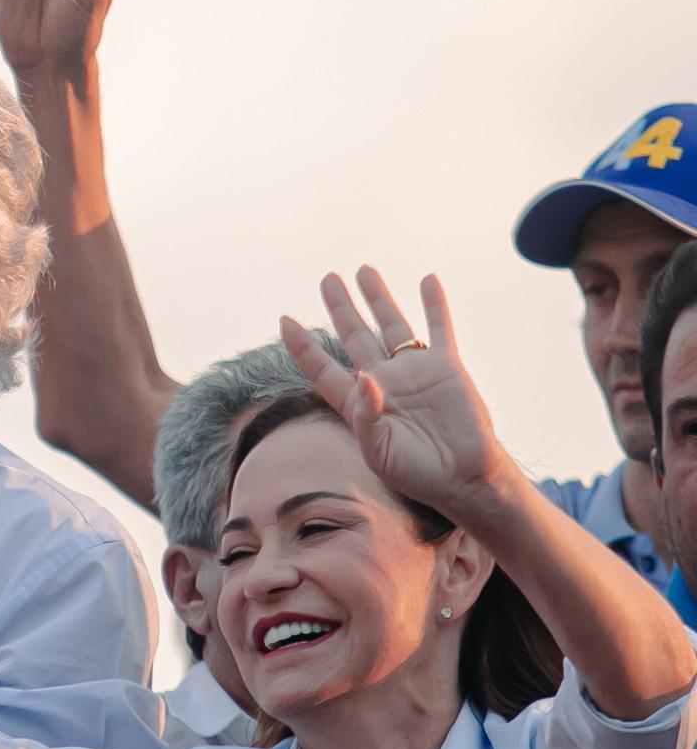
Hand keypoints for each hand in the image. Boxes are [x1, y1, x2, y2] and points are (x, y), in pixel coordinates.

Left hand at [282, 268, 515, 519]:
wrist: (464, 478)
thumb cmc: (417, 474)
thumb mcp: (379, 453)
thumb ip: (365, 416)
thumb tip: (363, 376)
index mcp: (357, 402)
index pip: (322, 366)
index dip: (303, 345)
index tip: (285, 319)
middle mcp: (382, 381)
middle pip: (353, 334)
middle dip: (340, 306)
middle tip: (327, 278)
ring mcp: (413, 371)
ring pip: (390, 324)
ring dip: (378, 298)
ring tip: (363, 270)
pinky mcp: (446, 368)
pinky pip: (439, 328)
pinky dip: (434, 304)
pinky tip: (427, 279)